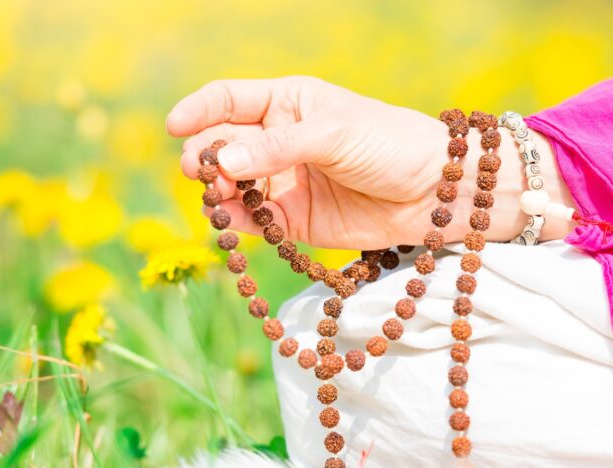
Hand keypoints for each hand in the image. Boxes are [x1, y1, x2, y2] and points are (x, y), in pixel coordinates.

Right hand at [167, 76, 568, 248]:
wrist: (438, 192)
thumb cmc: (391, 143)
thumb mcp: (333, 132)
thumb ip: (277, 148)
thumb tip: (221, 161)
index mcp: (288, 103)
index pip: (227, 99)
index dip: (197, 111)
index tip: (175, 128)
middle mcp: (279, 141)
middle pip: (222, 146)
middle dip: (206, 157)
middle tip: (206, 173)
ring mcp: (284, 182)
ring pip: (231, 187)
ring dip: (217, 193)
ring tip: (219, 197)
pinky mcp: (295, 221)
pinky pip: (254, 223)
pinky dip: (239, 224)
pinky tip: (232, 222)